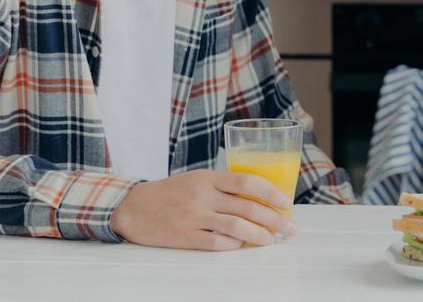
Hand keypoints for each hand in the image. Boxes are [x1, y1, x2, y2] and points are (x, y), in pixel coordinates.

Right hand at [111, 170, 295, 249]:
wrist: (132, 207)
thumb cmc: (169, 193)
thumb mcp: (196, 179)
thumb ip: (222, 186)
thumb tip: (257, 198)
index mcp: (208, 177)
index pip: (247, 182)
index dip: (271, 192)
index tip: (287, 201)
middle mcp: (203, 196)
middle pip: (247, 207)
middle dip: (274, 219)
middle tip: (290, 228)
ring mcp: (194, 217)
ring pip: (236, 226)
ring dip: (259, 235)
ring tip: (272, 240)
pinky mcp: (185, 237)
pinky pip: (217, 243)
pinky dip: (234, 245)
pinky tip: (243, 246)